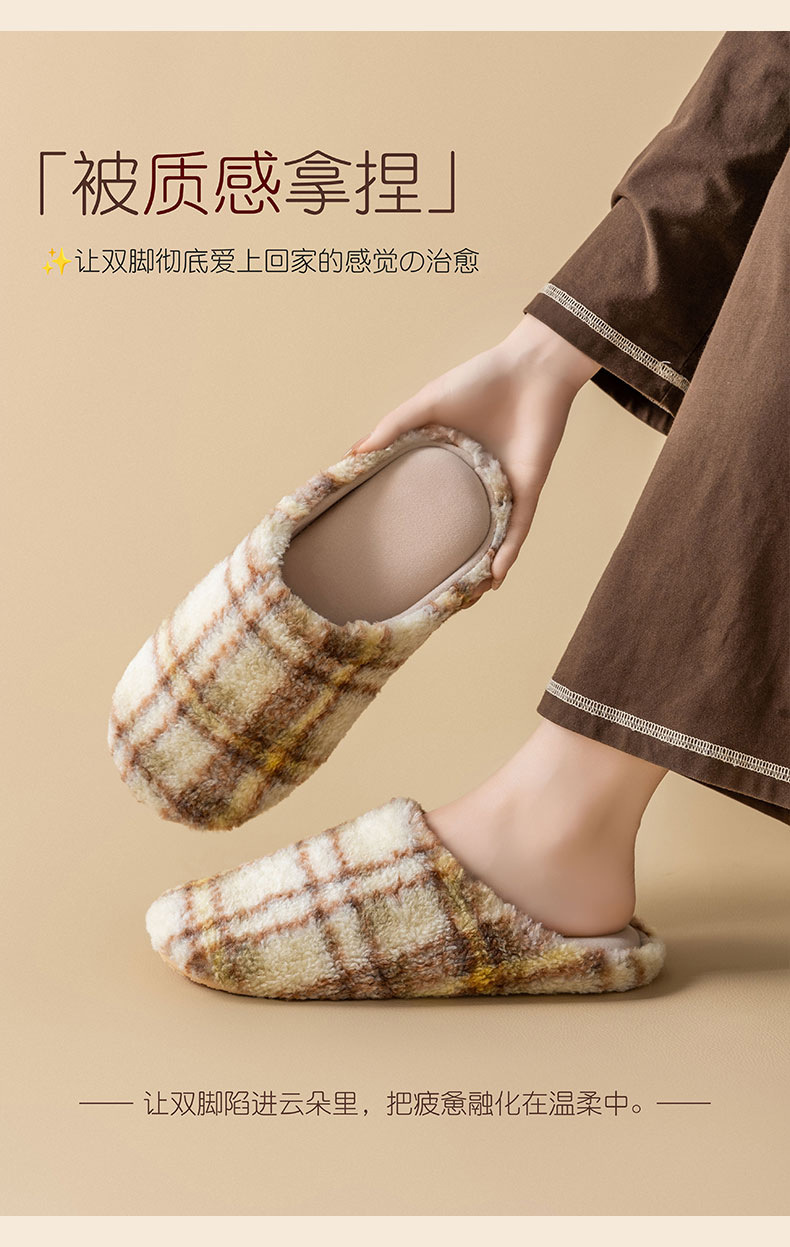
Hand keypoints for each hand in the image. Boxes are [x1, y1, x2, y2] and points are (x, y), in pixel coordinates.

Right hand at [349, 314, 598, 587]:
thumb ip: (392, 427)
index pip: (437, 506)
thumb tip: (352, 453)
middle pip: (466, 532)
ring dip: (484, 570)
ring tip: (465, 600)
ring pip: (494, 539)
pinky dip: (507, 552)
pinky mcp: (529, 488)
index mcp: (456, 464)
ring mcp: (506, 488)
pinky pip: (517, 528)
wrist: (530, 369)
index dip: (421, 530)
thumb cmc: (481, 379)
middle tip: (431, 593)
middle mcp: (480, 482)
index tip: (396, 554)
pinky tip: (494, 577)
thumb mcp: (427, 403)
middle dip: (455, 563)